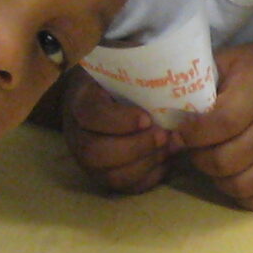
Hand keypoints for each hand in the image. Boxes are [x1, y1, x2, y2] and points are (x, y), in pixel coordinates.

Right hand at [60, 70, 173, 194]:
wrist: (110, 96)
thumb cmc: (123, 78)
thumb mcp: (124, 64)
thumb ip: (139, 66)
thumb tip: (174, 66)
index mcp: (81, 101)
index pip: (90, 114)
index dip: (118, 120)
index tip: (147, 118)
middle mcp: (78, 135)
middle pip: (95, 152)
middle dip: (135, 147)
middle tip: (164, 136)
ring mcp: (89, 160)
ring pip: (111, 175)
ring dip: (145, 164)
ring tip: (170, 147)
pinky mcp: (106, 176)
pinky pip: (126, 188)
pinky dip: (150, 177)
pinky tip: (167, 160)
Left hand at [177, 40, 252, 210]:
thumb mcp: (228, 62)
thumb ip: (199, 88)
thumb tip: (168, 122)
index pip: (222, 124)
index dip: (194, 134)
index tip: (181, 131)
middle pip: (228, 160)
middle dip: (200, 158)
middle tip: (196, 148)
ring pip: (244, 185)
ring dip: (219, 180)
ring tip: (215, 163)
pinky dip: (248, 198)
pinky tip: (238, 178)